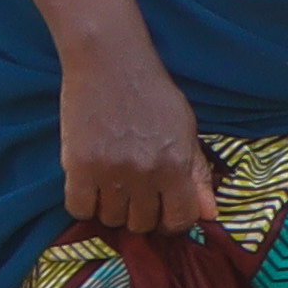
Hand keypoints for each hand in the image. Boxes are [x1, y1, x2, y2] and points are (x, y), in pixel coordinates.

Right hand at [55, 31, 208, 244]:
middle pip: (143, 224)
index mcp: (177, 164)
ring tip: (113, 185)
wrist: (111, 64)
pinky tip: (91, 186)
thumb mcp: (186, 131)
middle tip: (136, 194)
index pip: (180, 219)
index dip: (173, 221)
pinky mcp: (77, 166)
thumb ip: (197, 174)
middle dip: (142, 214)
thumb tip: (209, 215)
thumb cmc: (153, 95)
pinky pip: (79, 209)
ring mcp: (109, 172)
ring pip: (111, 220)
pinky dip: (84, 203)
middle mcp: (145, 173)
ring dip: (113, 209)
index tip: (164, 212)